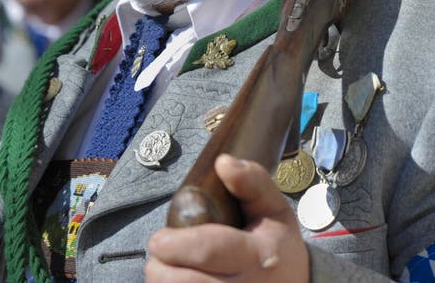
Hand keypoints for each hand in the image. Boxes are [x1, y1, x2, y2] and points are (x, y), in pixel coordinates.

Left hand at [146, 154, 309, 280]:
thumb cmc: (279, 245)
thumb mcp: (275, 208)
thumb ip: (252, 181)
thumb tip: (223, 162)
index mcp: (259, 256)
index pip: (210, 249)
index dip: (177, 245)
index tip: (158, 239)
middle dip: (161, 272)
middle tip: (155, 258)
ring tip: (163, 273)